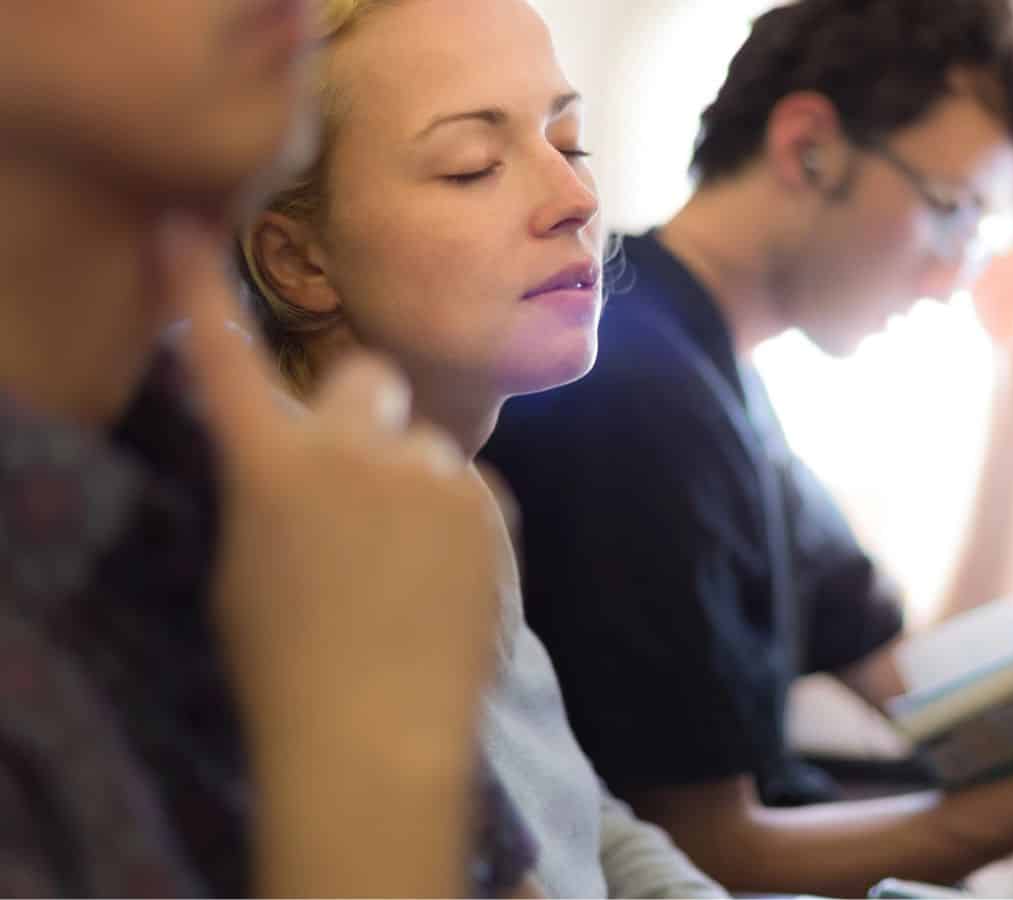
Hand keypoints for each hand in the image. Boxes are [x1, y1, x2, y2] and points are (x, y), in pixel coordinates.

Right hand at [164, 216, 502, 762]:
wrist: (377, 735)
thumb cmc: (287, 665)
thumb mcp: (247, 568)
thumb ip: (274, 489)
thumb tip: (300, 458)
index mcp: (272, 464)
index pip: (227, 359)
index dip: (200, 294)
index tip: (182, 228)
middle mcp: (355, 446)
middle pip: (368, 376)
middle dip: (365, 411)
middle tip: (360, 482)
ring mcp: (432, 472)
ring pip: (426, 448)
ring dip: (417, 484)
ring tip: (408, 573)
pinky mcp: (491, 503)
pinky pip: (470, 491)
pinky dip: (460, 523)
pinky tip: (445, 585)